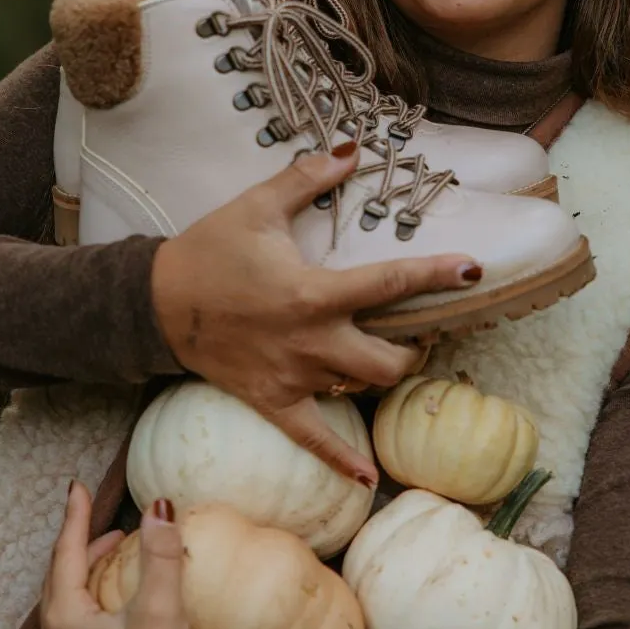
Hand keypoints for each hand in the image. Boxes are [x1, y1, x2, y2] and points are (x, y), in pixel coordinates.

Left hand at [39, 481, 199, 628]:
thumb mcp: (162, 609)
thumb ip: (160, 554)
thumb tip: (160, 506)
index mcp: (64, 621)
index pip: (66, 554)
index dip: (74, 517)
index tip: (77, 487)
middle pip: (60, 584)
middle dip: (82, 550)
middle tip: (110, 530)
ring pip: (64, 615)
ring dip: (85, 585)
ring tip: (112, 568)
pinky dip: (87, 618)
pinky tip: (109, 621)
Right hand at [150, 143, 480, 484]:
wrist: (155, 304)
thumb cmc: (208, 252)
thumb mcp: (256, 206)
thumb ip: (306, 179)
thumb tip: (350, 151)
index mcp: (312, 293)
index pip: (389, 284)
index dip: (435, 275)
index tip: (473, 270)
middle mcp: (311, 341)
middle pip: (389, 360)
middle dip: (417, 348)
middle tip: (422, 330)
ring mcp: (294, 377)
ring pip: (361, 391)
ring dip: (384, 378)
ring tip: (393, 360)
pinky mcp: (273, 401)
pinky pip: (312, 439)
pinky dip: (341, 460)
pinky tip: (368, 477)